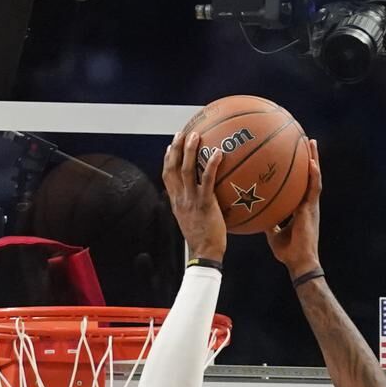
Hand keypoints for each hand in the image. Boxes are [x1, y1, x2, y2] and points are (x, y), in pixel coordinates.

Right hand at [163, 131, 226, 262]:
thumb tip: (206, 198)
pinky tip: (218, 153)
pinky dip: (211, 165)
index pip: (167, 177)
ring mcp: (191, 201)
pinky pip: (207, 180)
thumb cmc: (203, 240)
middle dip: (175, 149)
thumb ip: (195, 207)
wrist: (204, 254)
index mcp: (176, 202)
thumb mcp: (193, 221)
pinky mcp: (204, 204)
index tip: (171, 146)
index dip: (167, 160)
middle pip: (173, 168)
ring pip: (186, 170)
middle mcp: (180, 199)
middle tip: (181, 133)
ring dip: (189, 151)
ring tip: (195, 135)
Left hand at [265, 138, 320, 277]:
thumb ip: (269, 222)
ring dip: (314, 159)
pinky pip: (314, 189)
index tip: (294, 156)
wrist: (299, 262)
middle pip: (308, 176)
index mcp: (299, 209)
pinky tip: (311, 162)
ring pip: (314, 177)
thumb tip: (257, 213)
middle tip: (305, 141)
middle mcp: (307, 204)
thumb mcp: (273, 234)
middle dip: (308, 158)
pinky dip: (313, 175)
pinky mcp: (312, 210)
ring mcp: (311, 206)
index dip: (298, 171)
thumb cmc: (287, 252)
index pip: (298, 185)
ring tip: (311, 143)